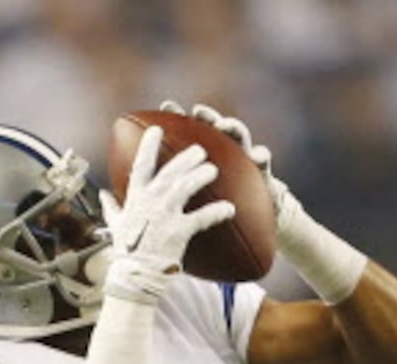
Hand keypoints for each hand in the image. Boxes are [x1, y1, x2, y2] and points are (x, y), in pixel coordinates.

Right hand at [103, 125, 236, 301]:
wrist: (134, 276)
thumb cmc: (126, 251)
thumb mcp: (116, 226)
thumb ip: (111, 208)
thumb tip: (102, 195)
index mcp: (136, 198)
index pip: (141, 165)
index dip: (149, 146)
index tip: (157, 129)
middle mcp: (150, 202)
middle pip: (171, 171)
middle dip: (187, 157)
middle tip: (200, 150)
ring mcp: (164, 215)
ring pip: (186, 186)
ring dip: (201, 175)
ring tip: (213, 170)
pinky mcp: (178, 231)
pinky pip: (202, 217)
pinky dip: (217, 212)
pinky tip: (230, 209)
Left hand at [158, 100, 299, 224]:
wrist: (247, 224)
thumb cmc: (213, 210)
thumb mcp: (188, 200)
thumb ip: (167, 186)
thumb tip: (135, 177)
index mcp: (202, 157)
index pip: (189, 132)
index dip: (178, 117)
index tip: (166, 106)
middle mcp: (224, 152)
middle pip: (214, 129)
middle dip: (206, 117)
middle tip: (197, 111)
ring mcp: (243, 158)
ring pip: (239, 137)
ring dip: (233, 128)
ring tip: (225, 125)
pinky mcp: (260, 170)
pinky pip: (262, 161)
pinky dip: (261, 155)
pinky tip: (258, 155)